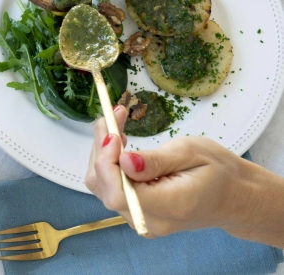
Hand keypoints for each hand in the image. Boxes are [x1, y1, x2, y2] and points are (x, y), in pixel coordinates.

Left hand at [85, 105, 266, 239]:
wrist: (234, 197)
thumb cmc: (218, 171)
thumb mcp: (191, 153)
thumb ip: (155, 161)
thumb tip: (124, 161)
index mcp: (169, 206)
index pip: (119, 193)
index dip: (106, 163)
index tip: (112, 133)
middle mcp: (151, 220)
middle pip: (106, 189)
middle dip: (102, 150)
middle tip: (114, 117)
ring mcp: (142, 220)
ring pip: (103, 187)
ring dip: (103, 153)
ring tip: (116, 125)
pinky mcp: (137, 213)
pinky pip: (111, 189)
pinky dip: (109, 164)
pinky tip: (119, 145)